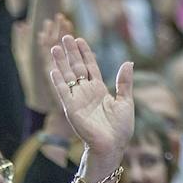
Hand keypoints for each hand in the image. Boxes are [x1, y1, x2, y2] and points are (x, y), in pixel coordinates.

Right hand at [50, 35, 133, 167]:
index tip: (80, 39)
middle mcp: (86, 92)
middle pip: (76, 67)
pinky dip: (58, 81)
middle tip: (65, 36)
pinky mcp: (71, 109)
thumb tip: (129, 63)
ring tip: (55, 47)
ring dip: (61, 62)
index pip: (89, 66)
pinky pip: (63, 92)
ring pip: (67, 76)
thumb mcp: (126, 101)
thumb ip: (124, 83)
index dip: (85, 53)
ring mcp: (77, 100)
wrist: (112, 146)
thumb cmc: (120, 128)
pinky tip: (53, 68)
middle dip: (71, 52)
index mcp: (98, 89)